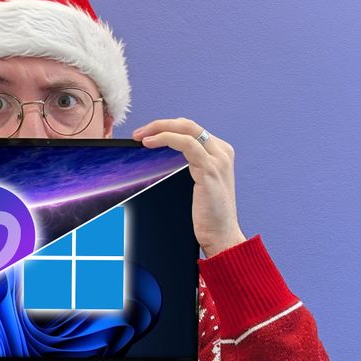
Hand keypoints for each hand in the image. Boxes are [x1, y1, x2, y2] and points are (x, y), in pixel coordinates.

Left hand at [133, 118, 245, 256]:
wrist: (221, 236)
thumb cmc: (207, 216)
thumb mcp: (198, 185)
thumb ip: (188, 168)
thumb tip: (160, 158)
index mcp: (220, 153)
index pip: (190, 130)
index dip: (166, 127)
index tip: (145, 134)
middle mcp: (222, 152)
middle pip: (188, 124)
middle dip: (160, 124)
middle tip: (138, 133)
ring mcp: (218, 159)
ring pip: (187, 129)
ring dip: (159, 128)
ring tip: (140, 136)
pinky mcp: (210, 169)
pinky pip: (187, 144)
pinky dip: (166, 139)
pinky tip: (151, 143)